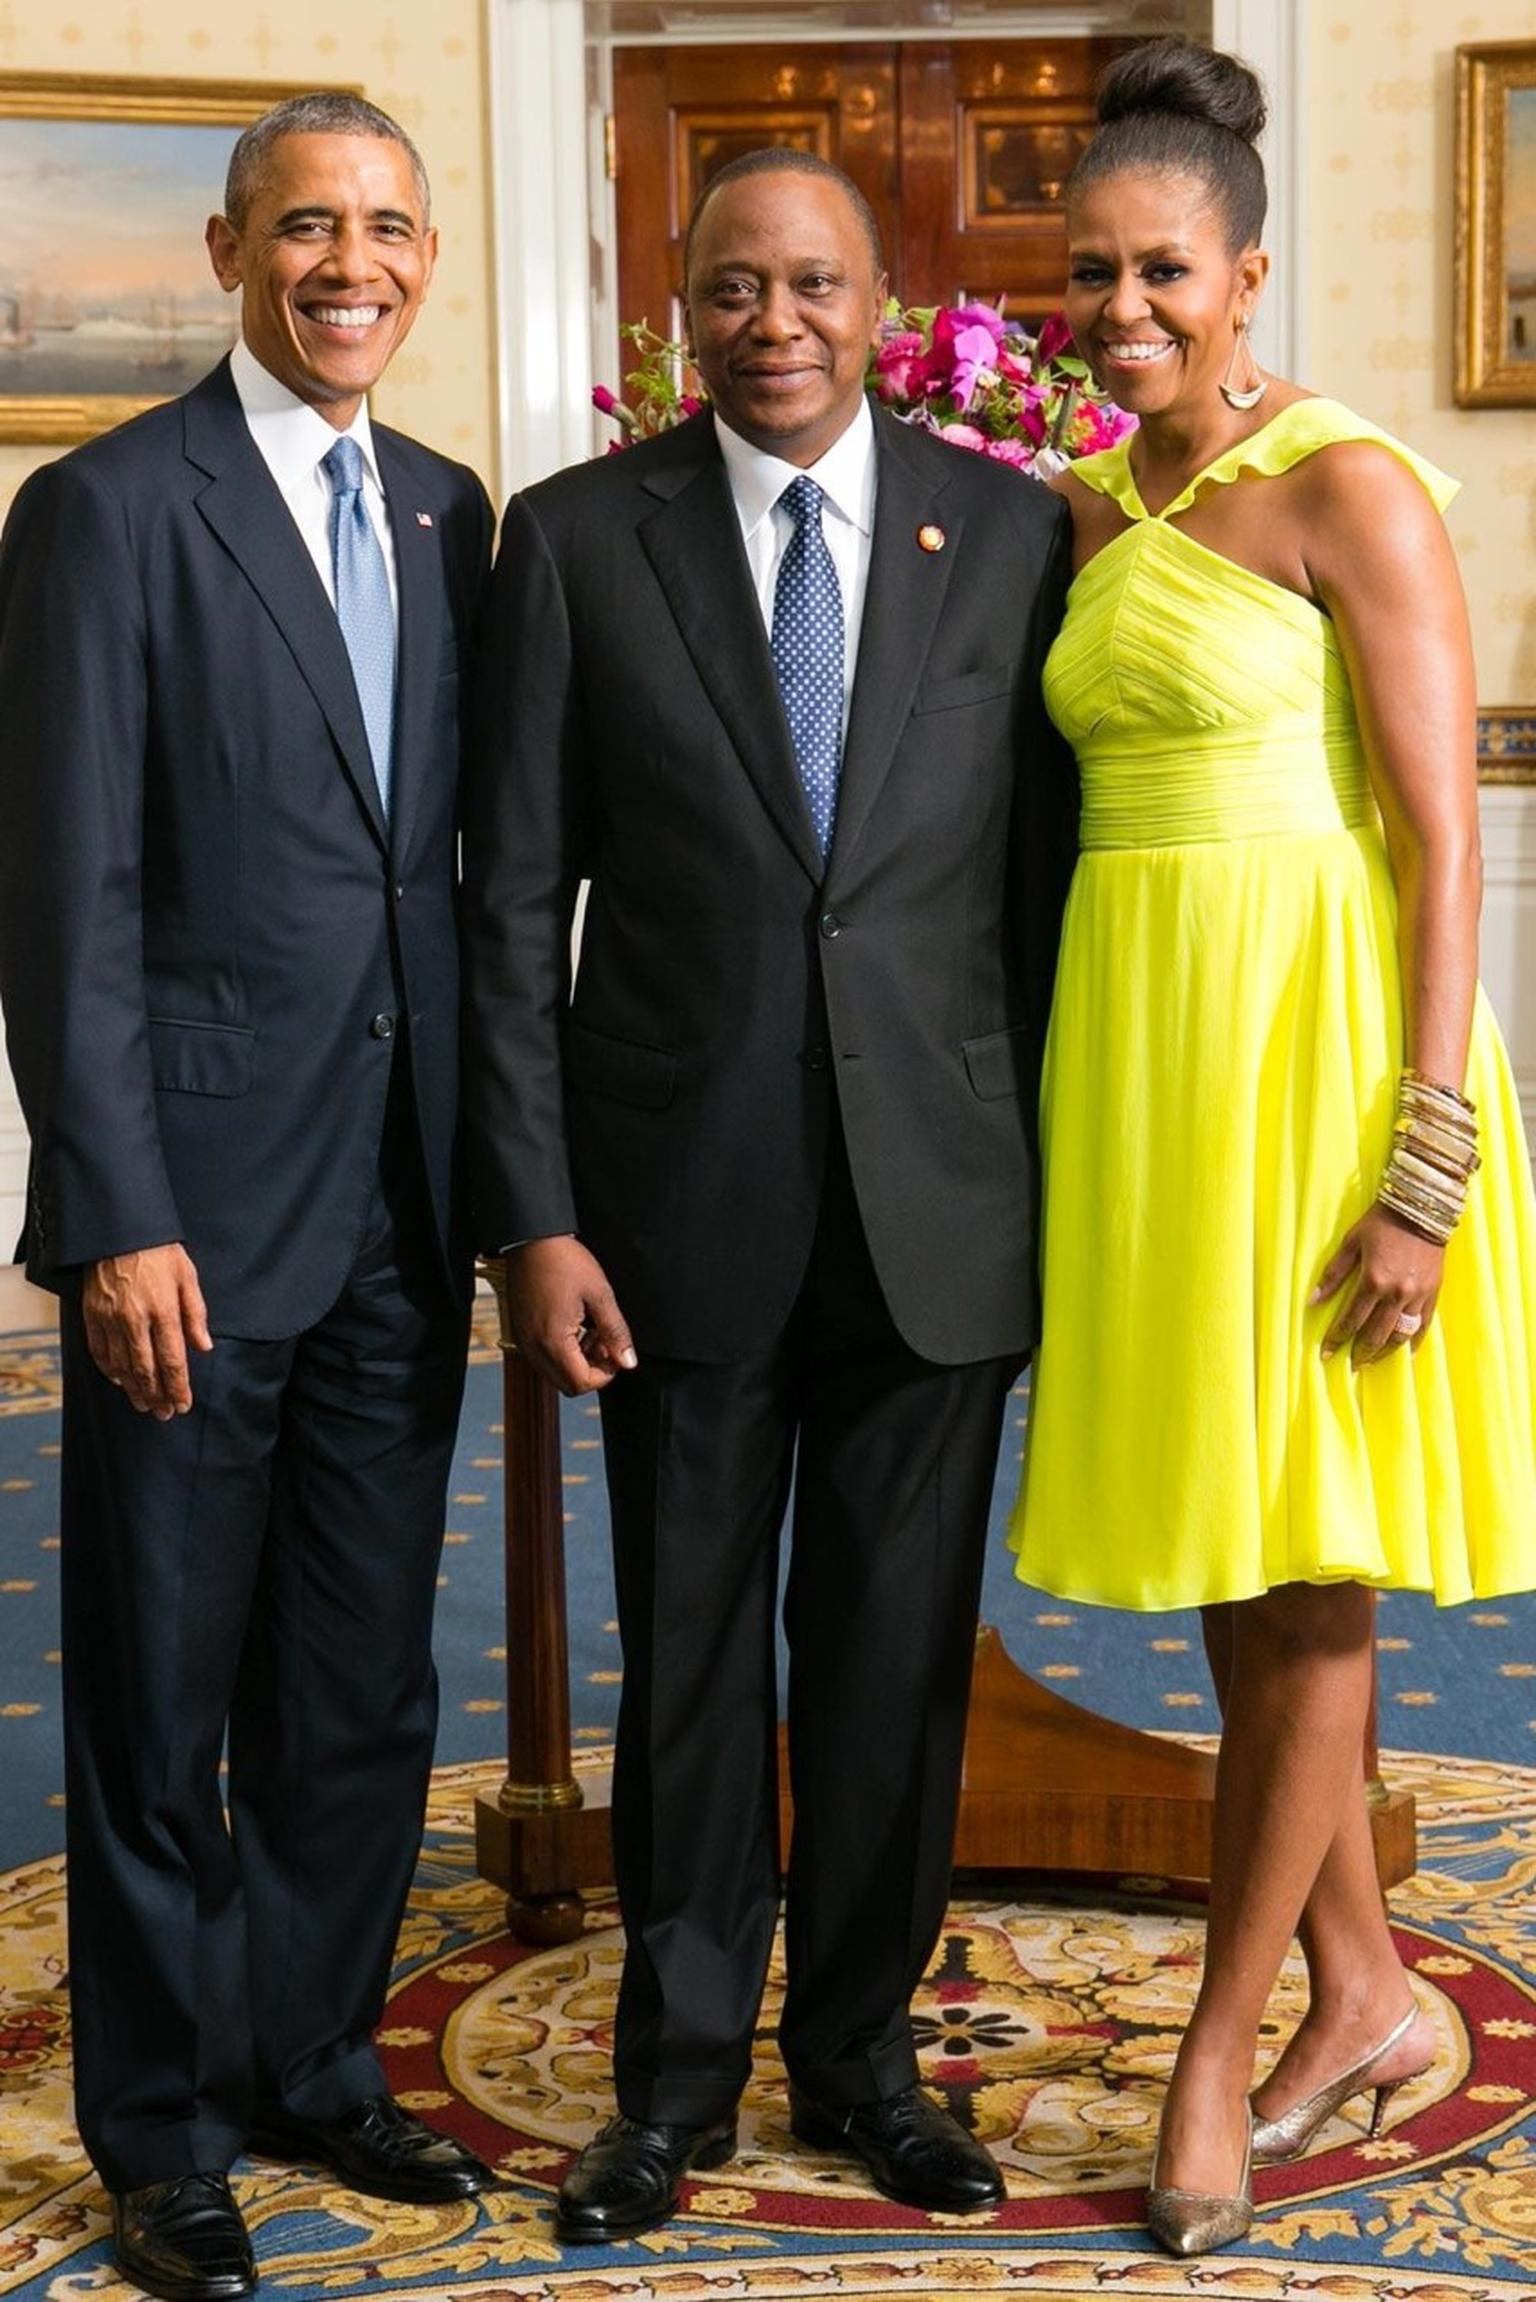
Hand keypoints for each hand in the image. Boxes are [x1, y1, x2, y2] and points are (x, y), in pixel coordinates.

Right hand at [82, 1244, 213, 1418]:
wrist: (120, 1230)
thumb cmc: (159, 1251)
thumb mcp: (188, 1277)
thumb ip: (196, 1314)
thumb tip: (204, 1347)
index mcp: (163, 1310)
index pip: (172, 1360)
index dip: (178, 1387)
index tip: (183, 1405)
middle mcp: (135, 1319)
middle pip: (147, 1370)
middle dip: (157, 1396)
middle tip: (164, 1414)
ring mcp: (110, 1319)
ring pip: (122, 1365)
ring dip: (134, 1389)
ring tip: (144, 1405)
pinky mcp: (92, 1315)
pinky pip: (99, 1351)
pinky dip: (109, 1370)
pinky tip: (120, 1381)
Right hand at [502, 1237, 637, 1395]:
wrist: (531, 1238)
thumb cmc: (564, 1260)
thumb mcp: (600, 1294)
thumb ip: (616, 1332)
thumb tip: (628, 1362)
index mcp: (553, 1340)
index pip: (581, 1383)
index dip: (605, 1375)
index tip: (616, 1352)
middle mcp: (533, 1346)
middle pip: (567, 1385)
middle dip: (592, 1370)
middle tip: (605, 1341)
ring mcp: (524, 1340)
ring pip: (555, 1373)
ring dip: (577, 1361)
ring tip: (591, 1329)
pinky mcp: (521, 1331)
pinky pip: (543, 1357)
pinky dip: (562, 1351)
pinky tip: (574, 1324)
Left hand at [1311, 1204, 1444, 1366]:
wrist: (1421, 1209)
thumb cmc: (1381, 1223)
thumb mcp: (1351, 1243)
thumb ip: (1332, 1274)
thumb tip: (1312, 1301)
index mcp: (1373, 1281)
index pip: (1351, 1320)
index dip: (1337, 1338)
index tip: (1326, 1352)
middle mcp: (1396, 1293)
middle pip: (1376, 1334)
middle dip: (1360, 1353)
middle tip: (1349, 1365)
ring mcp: (1417, 1295)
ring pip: (1400, 1335)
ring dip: (1384, 1352)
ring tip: (1371, 1361)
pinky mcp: (1433, 1292)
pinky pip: (1424, 1324)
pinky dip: (1414, 1341)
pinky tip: (1405, 1353)